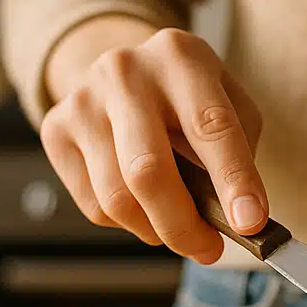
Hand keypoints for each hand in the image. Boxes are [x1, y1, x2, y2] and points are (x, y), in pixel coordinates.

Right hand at [40, 26, 266, 262]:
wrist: (128, 74)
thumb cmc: (191, 101)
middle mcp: (125, 71)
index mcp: (181, 57)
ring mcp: (83, 99)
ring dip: (156, 230)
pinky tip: (143, 204)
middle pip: (148, 171)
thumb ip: (240, 158)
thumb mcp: (232, 108)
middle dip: (184, 225)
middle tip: (208, 249)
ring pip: (117, 198)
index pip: (211, 126)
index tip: (250, 224)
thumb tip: (238, 221)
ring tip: (178, 226)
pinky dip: (128, 223)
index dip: (233, 180)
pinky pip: (94, 206)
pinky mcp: (55, 130)